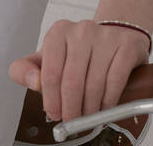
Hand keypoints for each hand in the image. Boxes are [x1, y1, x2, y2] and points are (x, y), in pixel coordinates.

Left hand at [8, 19, 149, 123]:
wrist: (112, 37)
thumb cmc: (76, 52)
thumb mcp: (48, 57)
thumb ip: (27, 69)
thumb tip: (33, 82)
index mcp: (58, 32)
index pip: (51, 73)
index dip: (51, 100)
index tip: (54, 114)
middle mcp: (81, 31)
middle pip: (72, 81)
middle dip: (71, 109)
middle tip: (71, 121)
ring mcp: (105, 36)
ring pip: (94, 84)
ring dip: (90, 109)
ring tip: (87, 116)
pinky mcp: (126, 45)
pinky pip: (115, 81)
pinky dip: (108, 101)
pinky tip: (104, 106)